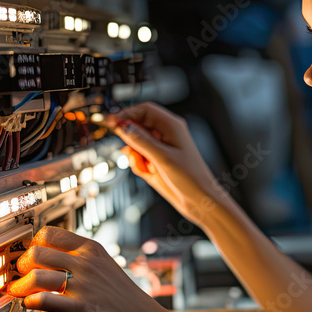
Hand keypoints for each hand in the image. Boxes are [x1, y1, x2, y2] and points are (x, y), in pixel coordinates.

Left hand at [6, 226, 161, 311]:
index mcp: (92, 249)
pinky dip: (30, 303)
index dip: (34, 243)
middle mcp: (86, 263)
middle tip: (22, 274)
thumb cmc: (127, 299)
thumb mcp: (107, 268)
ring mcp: (82, 285)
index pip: (51, 233)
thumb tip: (53, 261)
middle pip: (37, 253)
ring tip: (21, 292)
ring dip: (21, 285)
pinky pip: (42, 300)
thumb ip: (82, 261)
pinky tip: (31, 305)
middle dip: (22, 265)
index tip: (30, 253)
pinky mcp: (78, 308)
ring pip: (36, 275)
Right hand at [107, 102, 229, 227]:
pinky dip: (139, 166)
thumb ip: (141, 141)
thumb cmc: (191, 178)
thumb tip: (123, 126)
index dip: (127, 114)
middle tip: (133, 154)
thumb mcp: (162, 158)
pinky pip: (138, 158)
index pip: (145, 110)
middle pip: (137, 127)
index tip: (112, 123)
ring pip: (135, 145)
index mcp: (172, 126)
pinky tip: (149, 174)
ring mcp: (161, 148)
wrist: (199, 201)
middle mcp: (166, 135)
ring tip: (147, 168)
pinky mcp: (156, 161)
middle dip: (132, 142)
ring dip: (135, 157)